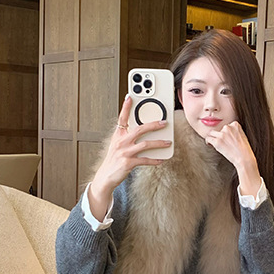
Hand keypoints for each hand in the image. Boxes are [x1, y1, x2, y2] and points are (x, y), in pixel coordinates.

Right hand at [87, 96, 170, 220]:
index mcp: (118, 135)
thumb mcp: (117, 145)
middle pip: (140, 129)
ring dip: (159, 143)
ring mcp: (125, 152)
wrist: (105, 177)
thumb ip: (127, 135)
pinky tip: (161, 159)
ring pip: (145, 144)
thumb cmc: (114, 160)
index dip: (126, 107)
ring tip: (168, 142)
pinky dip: (155, 160)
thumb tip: (142, 128)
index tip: (130, 96)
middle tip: (164, 123)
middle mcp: (121, 142)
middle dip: (153, 125)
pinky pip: (145, 160)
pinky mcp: (128, 163)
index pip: (122, 118)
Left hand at [205, 121, 261, 197]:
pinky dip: (209, 143)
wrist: (245, 161)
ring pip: (212, 133)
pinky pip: (208, 138)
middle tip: (224, 146)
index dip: (225, 133)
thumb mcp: (243, 140)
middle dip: (219, 137)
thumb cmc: (246, 153)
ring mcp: (223, 134)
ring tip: (219, 148)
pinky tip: (213, 148)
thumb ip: (236, 134)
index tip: (228, 141)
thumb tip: (230, 132)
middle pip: (218, 129)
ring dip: (213, 140)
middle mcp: (229, 127)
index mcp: (237, 125)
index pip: (226, 125)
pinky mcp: (218, 141)